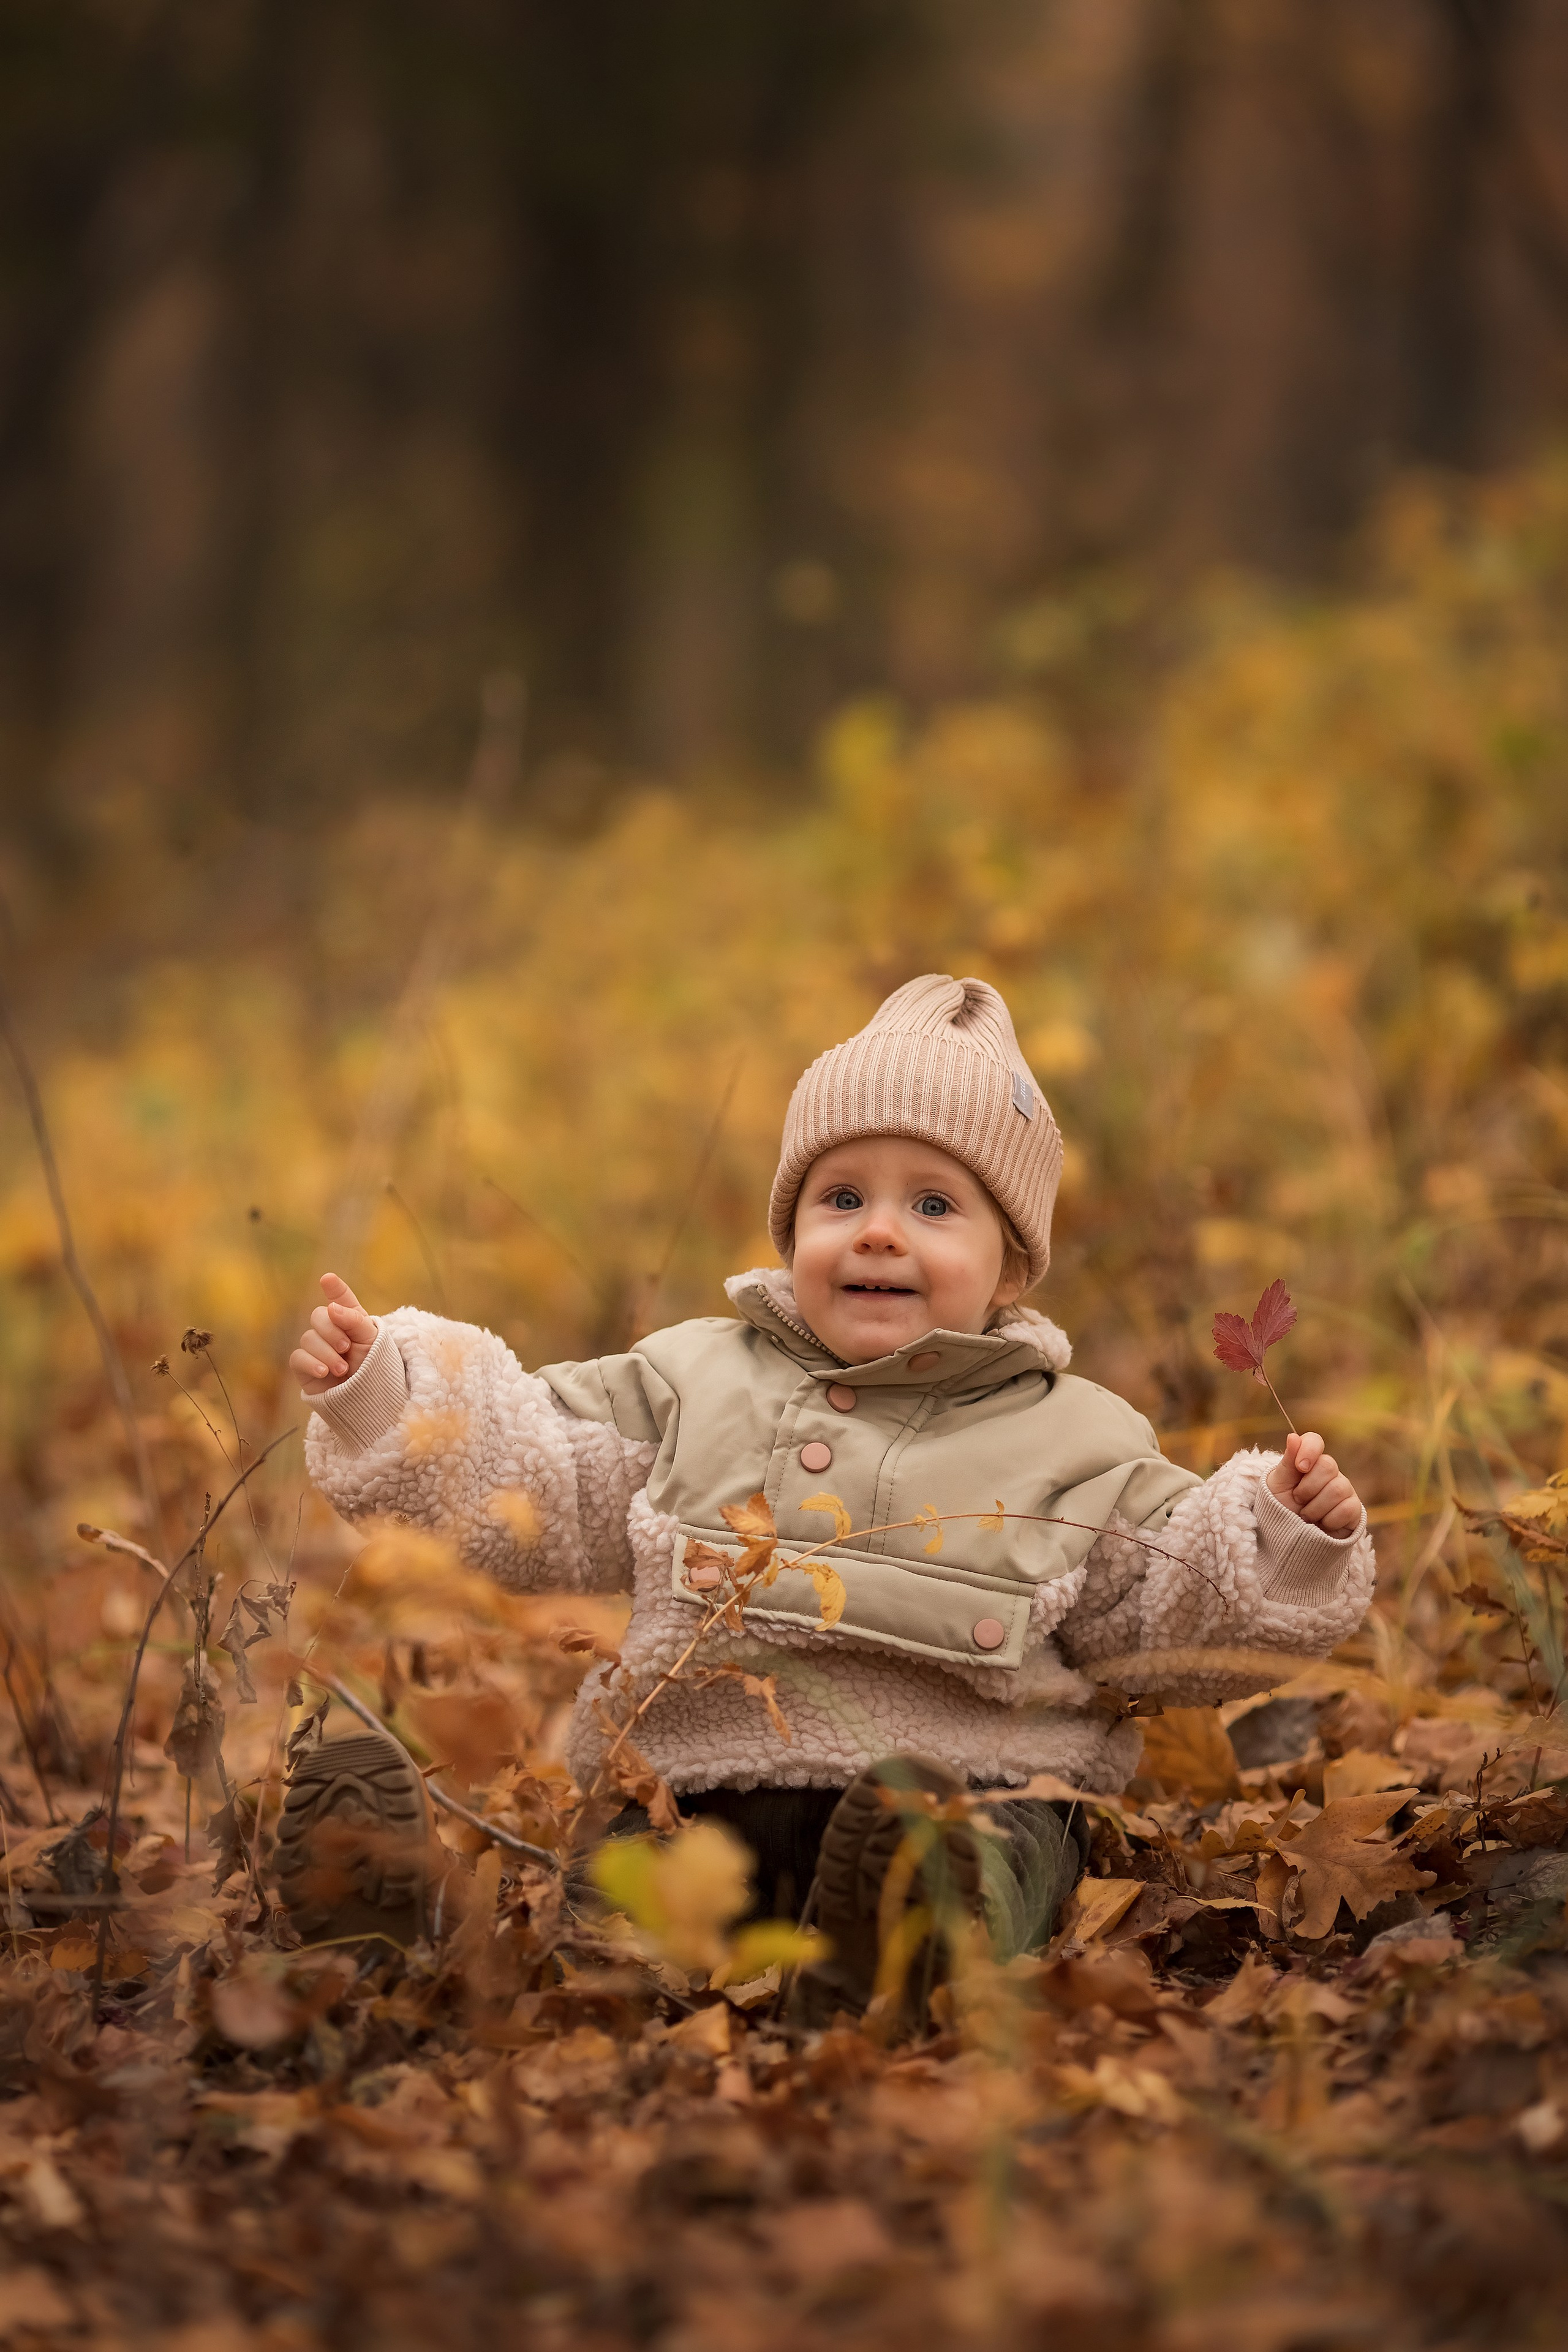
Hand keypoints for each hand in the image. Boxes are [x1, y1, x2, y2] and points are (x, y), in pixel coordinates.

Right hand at [290, 1273, 377, 1395]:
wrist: (368, 1399)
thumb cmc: (373, 1366)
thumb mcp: (371, 1339)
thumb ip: (354, 1320)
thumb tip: (331, 1308)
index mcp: (350, 1319)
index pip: (341, 1299)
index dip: (335, 1289)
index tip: (328, 1279)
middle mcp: (330, 1330)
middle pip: (318, 1316)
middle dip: (331, 1330)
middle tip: (346, 1347)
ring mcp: (315, 1348)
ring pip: (308, 1338)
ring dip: (327, 1353)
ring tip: (343, 1369)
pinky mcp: (304, 1367)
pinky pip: (298, 1357)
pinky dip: (311, 1363)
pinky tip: (324, 1372)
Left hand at [1266, 1431, 1361, 1535]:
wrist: (1290, 1539)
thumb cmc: (1282, 1508)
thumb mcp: (1278, 1485)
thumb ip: (1287, 1461)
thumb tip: (1293, 1436)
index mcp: (1308, 1461)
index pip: (1314, 1441)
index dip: (1309, 1450)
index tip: (1300, 1468)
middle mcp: (1329, 1473)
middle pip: (1328, 1465)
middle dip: (1308, 1488)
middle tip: (1298, 1501)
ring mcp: (1344, 1490)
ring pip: (1338, 1489)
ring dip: (1315, 1508)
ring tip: (1306, 1516)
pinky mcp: (1354, 1510)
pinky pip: (1348, 1509)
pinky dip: (1329, 1520)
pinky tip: (1322, 1524)